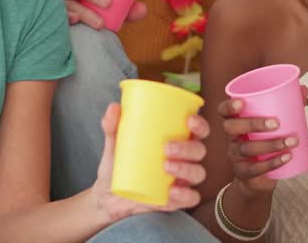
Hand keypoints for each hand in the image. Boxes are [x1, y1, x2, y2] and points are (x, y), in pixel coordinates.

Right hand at [62, 0, 146, 27]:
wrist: (87, 36)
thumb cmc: (100, 15)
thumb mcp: (115, 10)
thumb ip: (128, 9)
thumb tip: (143, 9)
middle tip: (108, 2)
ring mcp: (60, 6)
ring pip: (68, 3)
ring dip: (84, 11)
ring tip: (100, 23)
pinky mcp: (58, 19)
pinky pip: (60, 18)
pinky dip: (67, 18)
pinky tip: (76, 21)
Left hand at [91, 103, 208, 220]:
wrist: (108, 195)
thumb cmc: (118, 163)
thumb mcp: (114, 143)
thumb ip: (112, 125)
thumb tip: (113, 107)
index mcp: (176, 140)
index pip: (198, 130)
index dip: (200, 124)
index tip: (189, 120)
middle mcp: (184, 159)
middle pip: (198, 150)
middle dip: (187, 147)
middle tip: (167, 146)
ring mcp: (181, 180)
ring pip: (197, 173)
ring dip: (186, 168)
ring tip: (166, 166)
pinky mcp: (176, 199)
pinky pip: (190, 198)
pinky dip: (185, 194)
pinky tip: (172, 190)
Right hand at [216, 85, 307, 192]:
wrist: (259, 177)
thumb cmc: (264, 142)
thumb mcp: (273, 124)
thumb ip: (286, 105)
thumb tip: (302, 88)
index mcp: (234, 121)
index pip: (223, 111)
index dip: (228, 106)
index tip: (242, 102)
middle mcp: (230, 138)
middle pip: (231, 128)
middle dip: (253, 123)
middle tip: (276, 123)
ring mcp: (234, 156)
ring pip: (246, 149)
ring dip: (271, 144)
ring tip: (292, 141)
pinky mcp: (243, 172)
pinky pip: (255, 168)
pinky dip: (273, 163)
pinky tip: (287, 157)